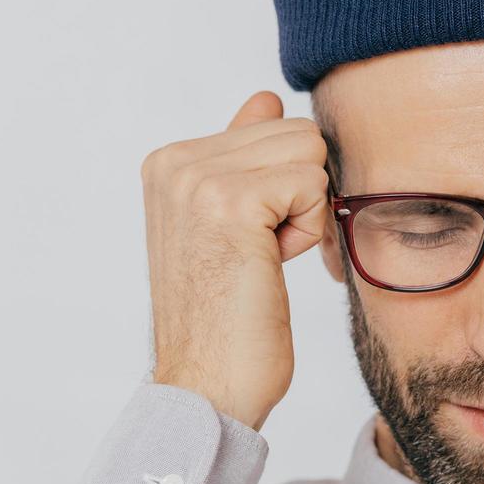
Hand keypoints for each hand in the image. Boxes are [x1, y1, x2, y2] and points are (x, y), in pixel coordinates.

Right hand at [140, 91, 328, 430]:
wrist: (207, 384)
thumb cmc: (226, 317)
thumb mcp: (230, 223)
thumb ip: (244, 157)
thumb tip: (266, 98)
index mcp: (170, 161)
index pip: (276, 128)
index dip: (284, 190)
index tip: (249, 242)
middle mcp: (174, 161)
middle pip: (298, 133)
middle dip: (300, 196)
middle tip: (260, 253)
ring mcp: (197, 178)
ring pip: (310, 153)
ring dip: (305, 213)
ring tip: (262, 258)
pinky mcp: (230, 201)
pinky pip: (314, 184)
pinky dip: (308, 230)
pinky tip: (270, 266)